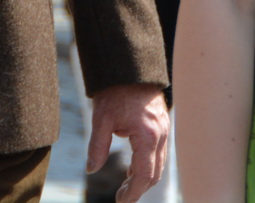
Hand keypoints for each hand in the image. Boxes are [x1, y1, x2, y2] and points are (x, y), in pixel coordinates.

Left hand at [86, 83, 168, 201]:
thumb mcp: (101, 118)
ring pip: (158, 163)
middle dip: (138, 189)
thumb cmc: (115, 90)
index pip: (145, 175)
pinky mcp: (161, 125)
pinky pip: (157, 151)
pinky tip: (132, 168)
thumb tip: (91, 169)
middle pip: (155, 173)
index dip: (133, 193)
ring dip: (143, 177)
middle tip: (121, 198)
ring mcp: (163, 129)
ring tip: (124, 186)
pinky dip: (146, 163)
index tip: (120, 202)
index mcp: (147, 136)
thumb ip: (97, 146)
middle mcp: (160, 135)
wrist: (130, 65)